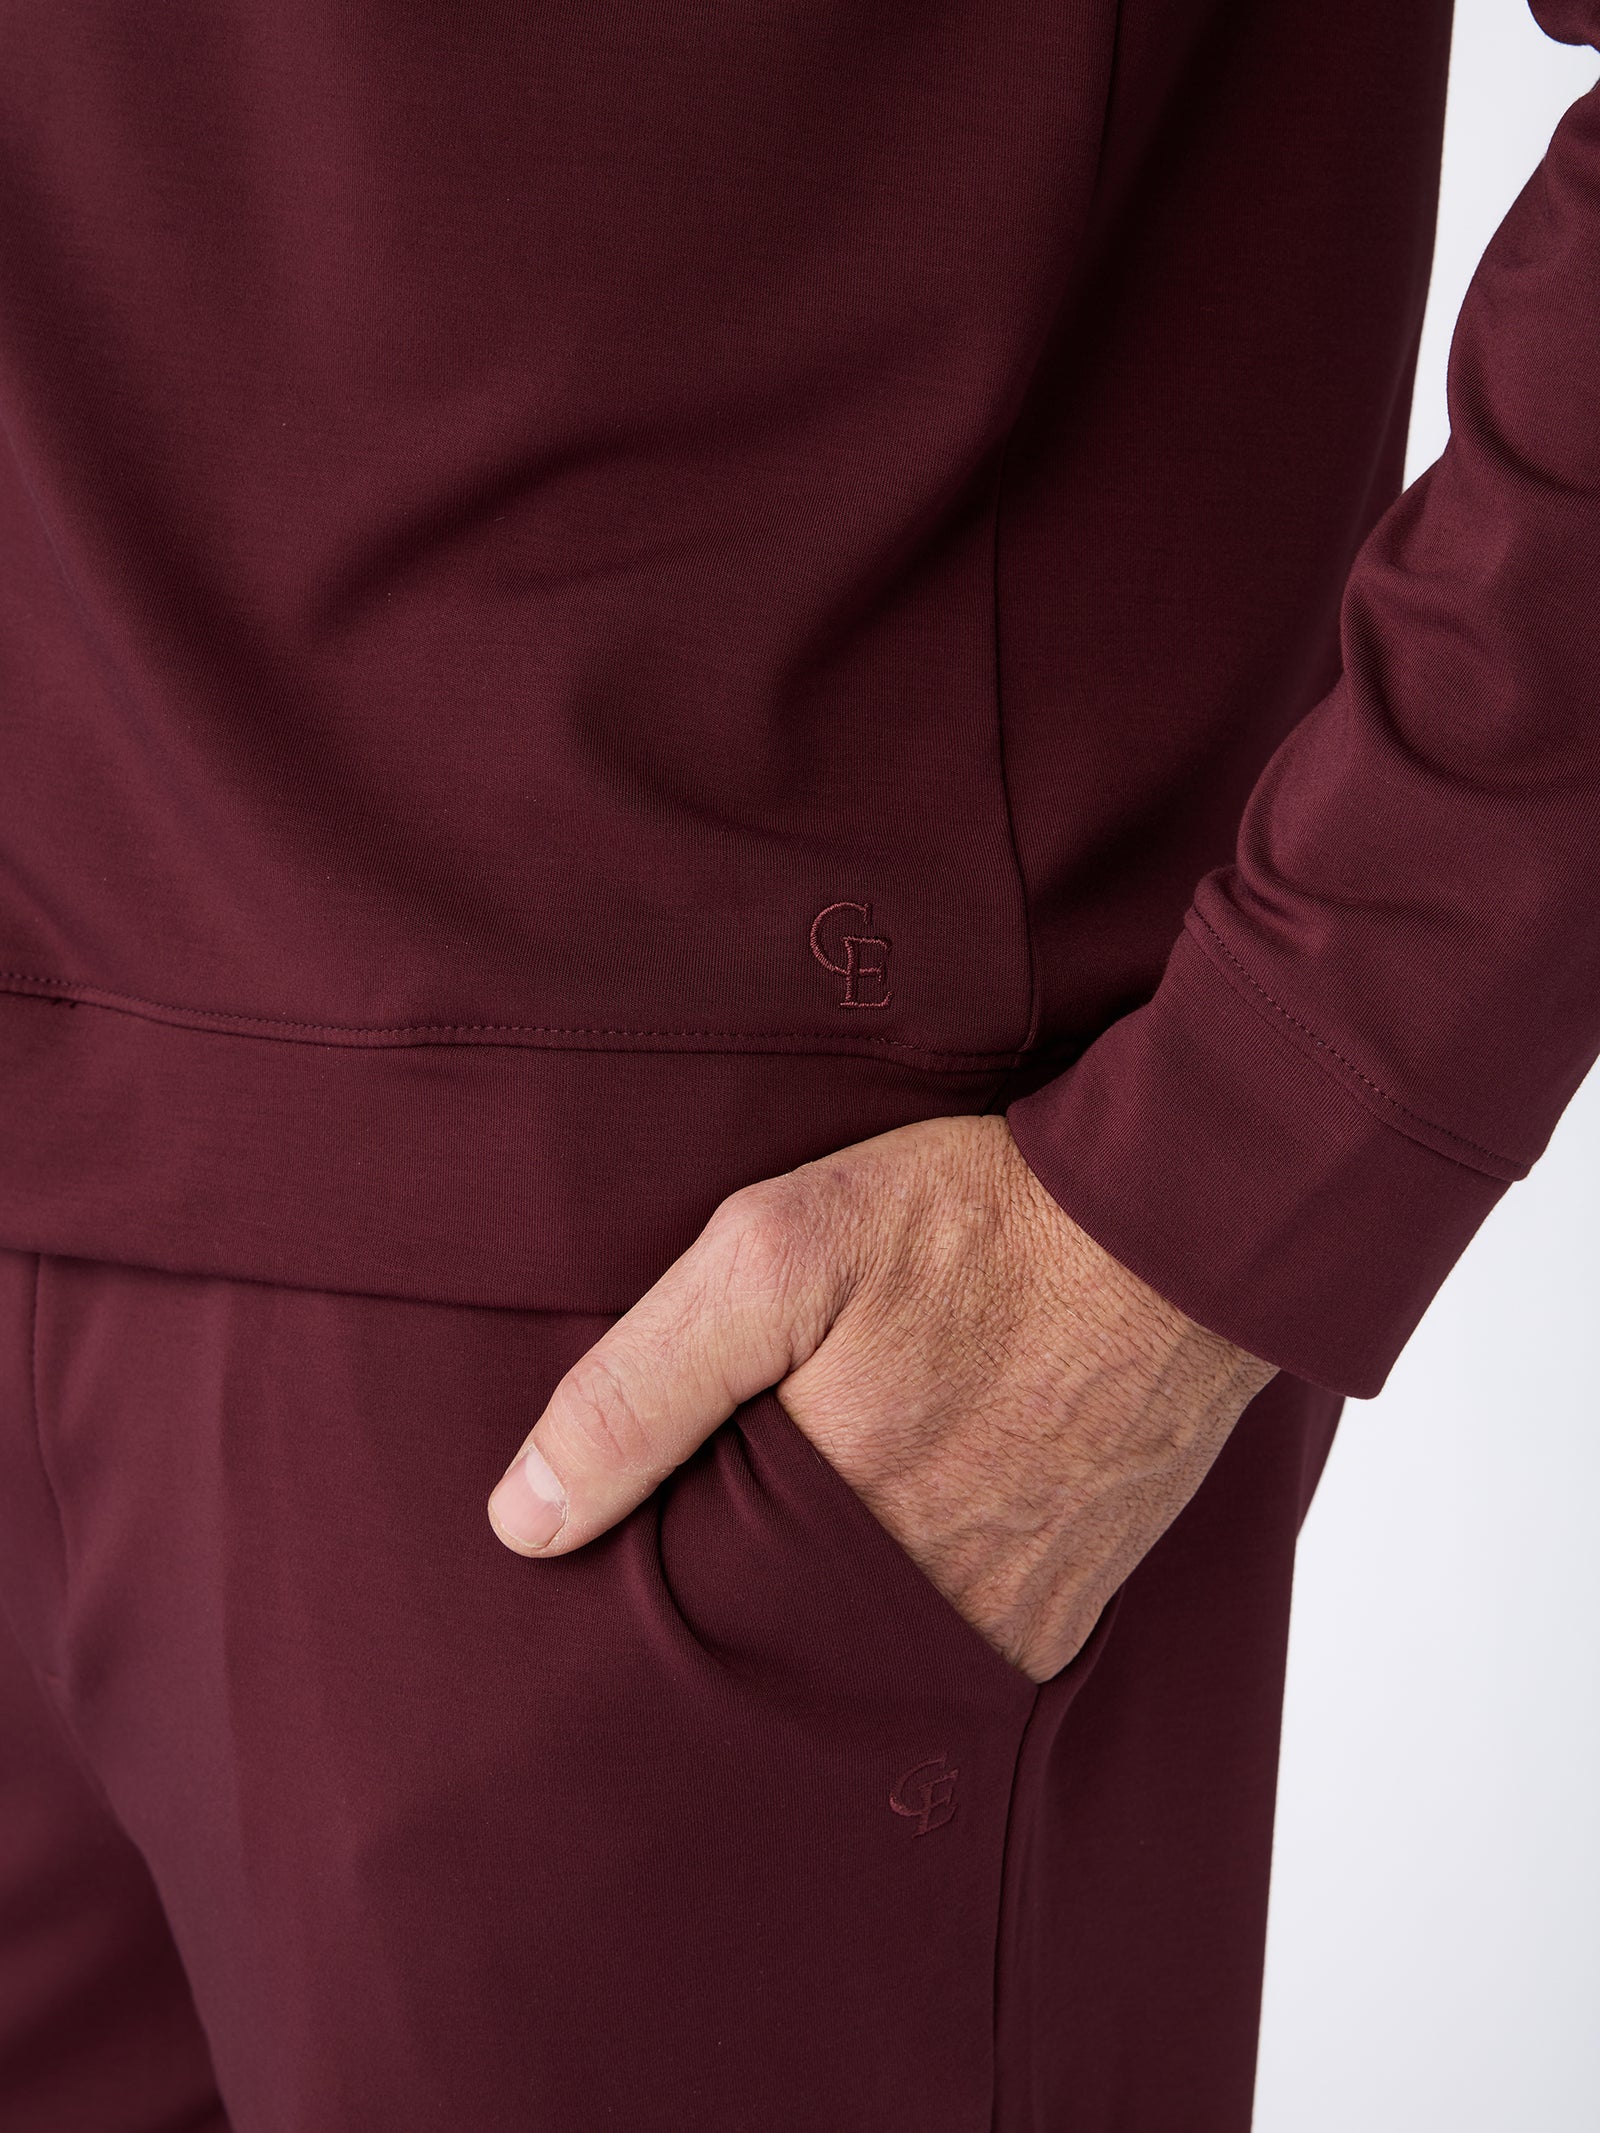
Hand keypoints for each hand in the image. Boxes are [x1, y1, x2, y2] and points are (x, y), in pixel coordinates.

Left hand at [487, 1114, 1275, 1680]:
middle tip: (715, 1529)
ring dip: (823, 1609)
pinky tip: (898, 1525)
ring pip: (865, 1657)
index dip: (642, 1592)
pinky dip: (910, 1601)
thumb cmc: (972, 1229)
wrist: (1173, 1229)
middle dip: (731, 1609)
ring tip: (802, 1527)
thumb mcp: (772, 1258)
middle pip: (776, 1657)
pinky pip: (957, 1644)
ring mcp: (1008, 1623)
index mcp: (824, 1543)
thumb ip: (640, 1387)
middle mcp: (918, 1618)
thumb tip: (524, 1521)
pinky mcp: (1070, 1607)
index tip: (612, 1558)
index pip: (686, 1633)